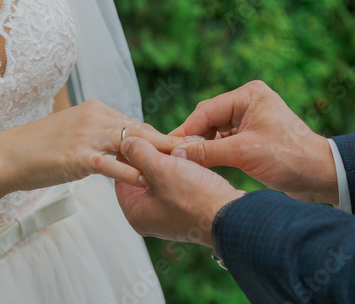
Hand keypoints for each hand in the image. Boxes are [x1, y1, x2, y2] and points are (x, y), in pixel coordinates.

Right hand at [0, 100, 182, 192]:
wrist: (11, 155)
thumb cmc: (43, 147)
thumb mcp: (76, 134)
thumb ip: (100, 136)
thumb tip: (122, 146)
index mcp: (97, 110)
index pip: (136, 124)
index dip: (159, 138)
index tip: (179, 147)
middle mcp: (96, 117)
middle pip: (141, 131)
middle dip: (168, 143)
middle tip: (194, 153)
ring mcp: (88, 135)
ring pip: (131, 143)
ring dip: (157, 156)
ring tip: (181, 166)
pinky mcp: (79, 156)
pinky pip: (111, 164)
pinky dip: (131, 172)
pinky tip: (147, 179)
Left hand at [115, 137, 243, 246]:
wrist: (233, 217)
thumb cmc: (195, 199)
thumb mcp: (161, 169)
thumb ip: (140, 153)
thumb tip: (125, 142)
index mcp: (136, 213)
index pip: (121, 177)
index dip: (128, 154)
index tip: (137, 137)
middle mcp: (151, 217)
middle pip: (142, 177)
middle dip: (150, 156)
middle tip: (157, 137)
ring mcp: (170, 214)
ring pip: (162, 178)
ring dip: (168, 160)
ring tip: (175, 145)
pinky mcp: (188, 209)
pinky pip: (178, 184)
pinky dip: (182, 169)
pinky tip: (188, 156)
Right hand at [169, 80, 337, 203]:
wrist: (320, 176)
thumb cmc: (289, 158)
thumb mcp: (244, 153)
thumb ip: (207, 152)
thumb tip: (176, 153)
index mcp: (249, 95)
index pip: (207, 111)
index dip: (186, 130)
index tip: (168, 146)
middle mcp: (247, 103)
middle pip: (208, 119)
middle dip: (193, 138)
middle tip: (174, 155)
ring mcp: (249, 119)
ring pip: (214, 131)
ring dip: (202, 146)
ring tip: (186, 161)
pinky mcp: (250, 135)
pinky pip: (223, 141)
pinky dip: (212, 151)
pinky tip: (202, 163)